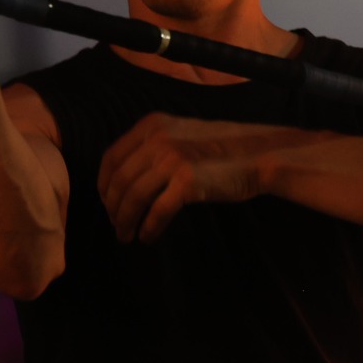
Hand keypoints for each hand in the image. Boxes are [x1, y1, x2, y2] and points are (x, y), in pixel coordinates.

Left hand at [97, 114, 288, 243]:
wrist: (259, 155)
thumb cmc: (221, 149)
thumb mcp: (181, 134)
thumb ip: (153, 147)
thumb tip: (124, 179)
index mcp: (152, 125)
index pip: (111, 157)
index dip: (104, 185)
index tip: (107, 203)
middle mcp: (158, 139)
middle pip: (119, 180)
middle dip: (113, 208)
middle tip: (116, 226)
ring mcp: (172, 159)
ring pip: (133, 197)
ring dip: (126, 221)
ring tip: (127, 236)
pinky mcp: (187, 182)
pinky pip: (157, 211)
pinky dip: (148, 227)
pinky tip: (147, 237)